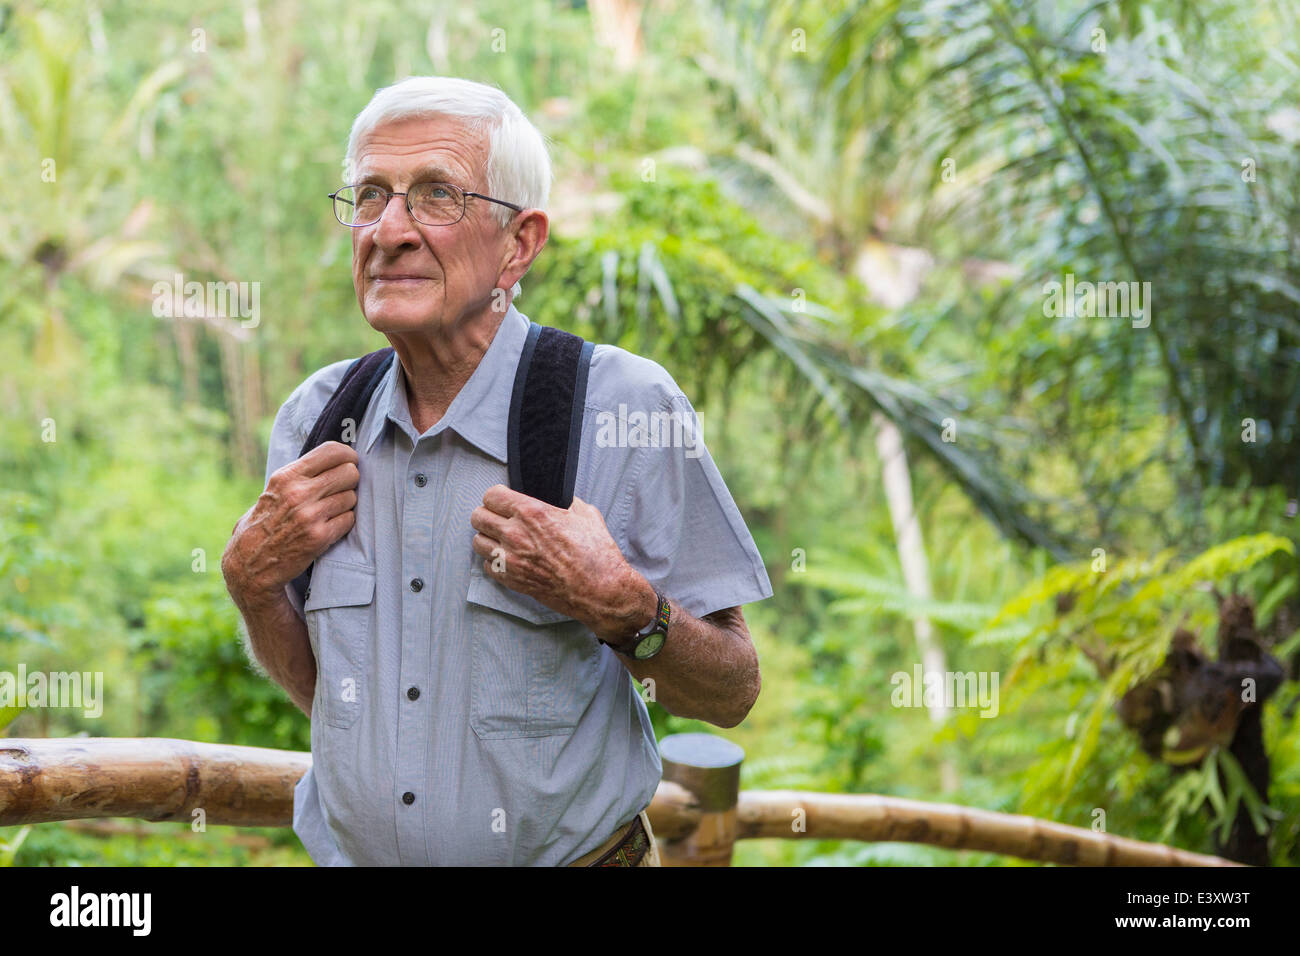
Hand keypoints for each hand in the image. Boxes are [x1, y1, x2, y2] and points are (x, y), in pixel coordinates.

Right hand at [221, 441, 359, 610]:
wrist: (250, 563)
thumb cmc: (264, 523)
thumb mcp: (274, 490)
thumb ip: (301, 475)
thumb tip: (336, 459)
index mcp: (286, 476)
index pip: (332, 451)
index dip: (348, 456)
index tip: (350, 462)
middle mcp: (298, 493)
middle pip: (349, 473)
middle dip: (350, 481)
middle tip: (342, 489)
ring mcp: (310, 515)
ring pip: (352, 497)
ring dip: (347, 504)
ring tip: (330, 511)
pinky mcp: (319, 537)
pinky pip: (349, 519)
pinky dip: (344, 522)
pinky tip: (330, 526)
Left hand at [469, 485, 655, 641]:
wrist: (600, 590)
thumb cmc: (596, 554)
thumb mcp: (585, 515)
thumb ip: (565, 503)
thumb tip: (557, 499)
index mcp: (532, 512)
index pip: (492, 496)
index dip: (497, 496)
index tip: (502, 500)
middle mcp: (516, 534)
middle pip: (477, 517)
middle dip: (487, 514)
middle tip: (497, 518)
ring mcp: (511, 559)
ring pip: (478, 542)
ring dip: (487, 538)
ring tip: (501, 539)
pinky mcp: (512, 580)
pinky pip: (488, 566)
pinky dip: (494, 562)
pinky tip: (508, 559)